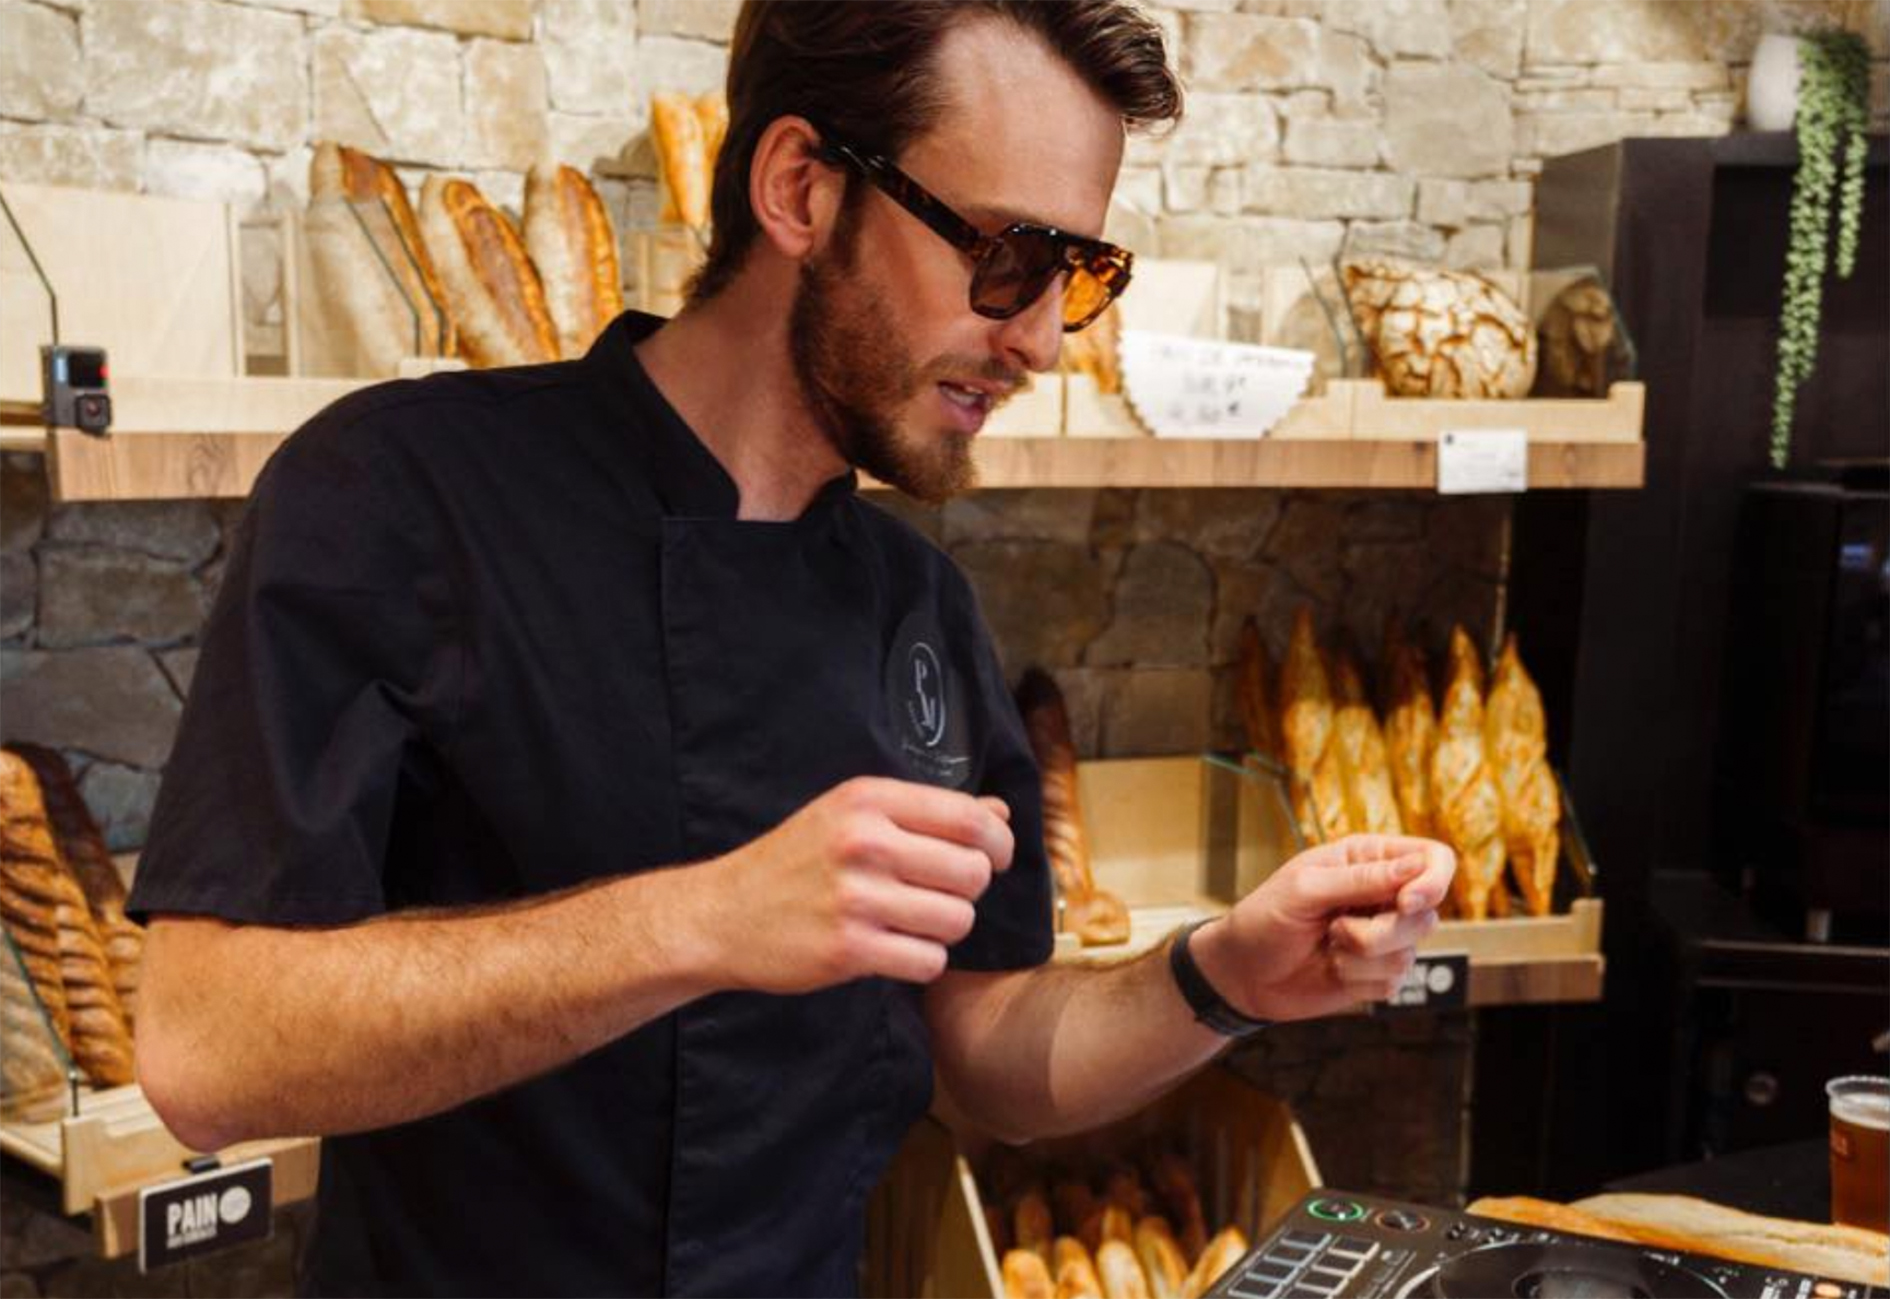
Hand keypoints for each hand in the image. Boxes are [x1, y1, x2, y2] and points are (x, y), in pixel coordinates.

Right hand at [702, 777, 1012, 993]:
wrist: (721, 914)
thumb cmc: (795, 861)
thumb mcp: (852, 815)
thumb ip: (928, 812)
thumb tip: (1001, 813)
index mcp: (869, 800)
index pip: (970, 818)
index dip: (998, 843)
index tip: (994, 858)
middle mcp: (864, 842)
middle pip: (973, 872)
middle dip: (969, 890)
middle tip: (939, 894)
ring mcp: (856, 897)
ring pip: (957, 920)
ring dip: (944, 928)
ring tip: (912, 922)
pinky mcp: (849, 949)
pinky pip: (928, 960)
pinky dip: (921, 960)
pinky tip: (894, 948)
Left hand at [1190, 835, 1454, 1022]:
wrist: (1242, 973)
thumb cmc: (1263, 919)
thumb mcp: (1305, 889)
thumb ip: (1362, 879)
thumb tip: (1417, 867)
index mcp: (1368, 859)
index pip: (1433, 859)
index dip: (1433, 880)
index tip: (1407, 902)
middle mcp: (1384, 895)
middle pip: (1427, 913)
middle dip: (1382, 930)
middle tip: (1337, 930)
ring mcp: (1384, 937)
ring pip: (1410, 952)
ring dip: (1362, 956)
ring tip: (1327, 945)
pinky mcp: (1378, 974)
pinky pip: (1393, 982)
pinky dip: (1357, 979)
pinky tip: (1331, 968)